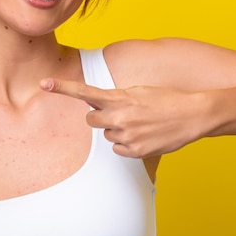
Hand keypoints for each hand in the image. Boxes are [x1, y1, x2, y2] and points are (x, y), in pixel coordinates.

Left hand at [40, 79, 210, 157]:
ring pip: (107, 135)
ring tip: (140, 124)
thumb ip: (117, 98)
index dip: (62, 88)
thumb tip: (101, 106)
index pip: (84, 93)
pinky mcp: (135, 152)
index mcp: (119, 98)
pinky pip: (118, 149)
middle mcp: (119, 117)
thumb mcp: (139, 91)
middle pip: (91, 121)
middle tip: (118, 113)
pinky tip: (143, 135)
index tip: (43, 83)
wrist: (192, 115)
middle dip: (100, 117)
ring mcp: (127, 136)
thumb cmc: (166, 100)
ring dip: (118, 130)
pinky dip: (127, 143)